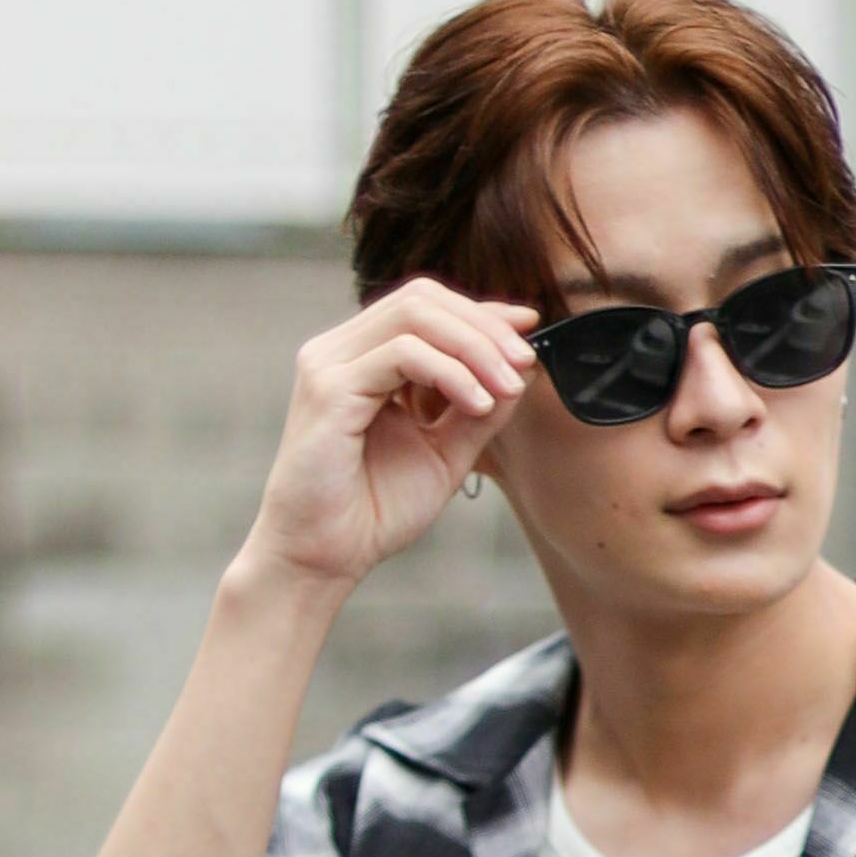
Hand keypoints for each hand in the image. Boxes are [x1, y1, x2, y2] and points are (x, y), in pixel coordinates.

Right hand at [242, 276, 539, 594]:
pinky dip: (450, 373)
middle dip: (483, 325)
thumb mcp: (444, 452)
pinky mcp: (329, 388)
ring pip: (414, 316)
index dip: (481, 311)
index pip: (426, 307)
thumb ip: (478, 409)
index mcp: (363, 360)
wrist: (326, 557)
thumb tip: (522, 368)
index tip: (529, 329)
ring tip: (507, 386)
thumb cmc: (374, 511)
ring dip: (474, 346)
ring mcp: (329, 364)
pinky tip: (478, 404)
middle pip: (422, 299)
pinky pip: (402, 355)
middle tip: (523, 362)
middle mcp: (341, 351)